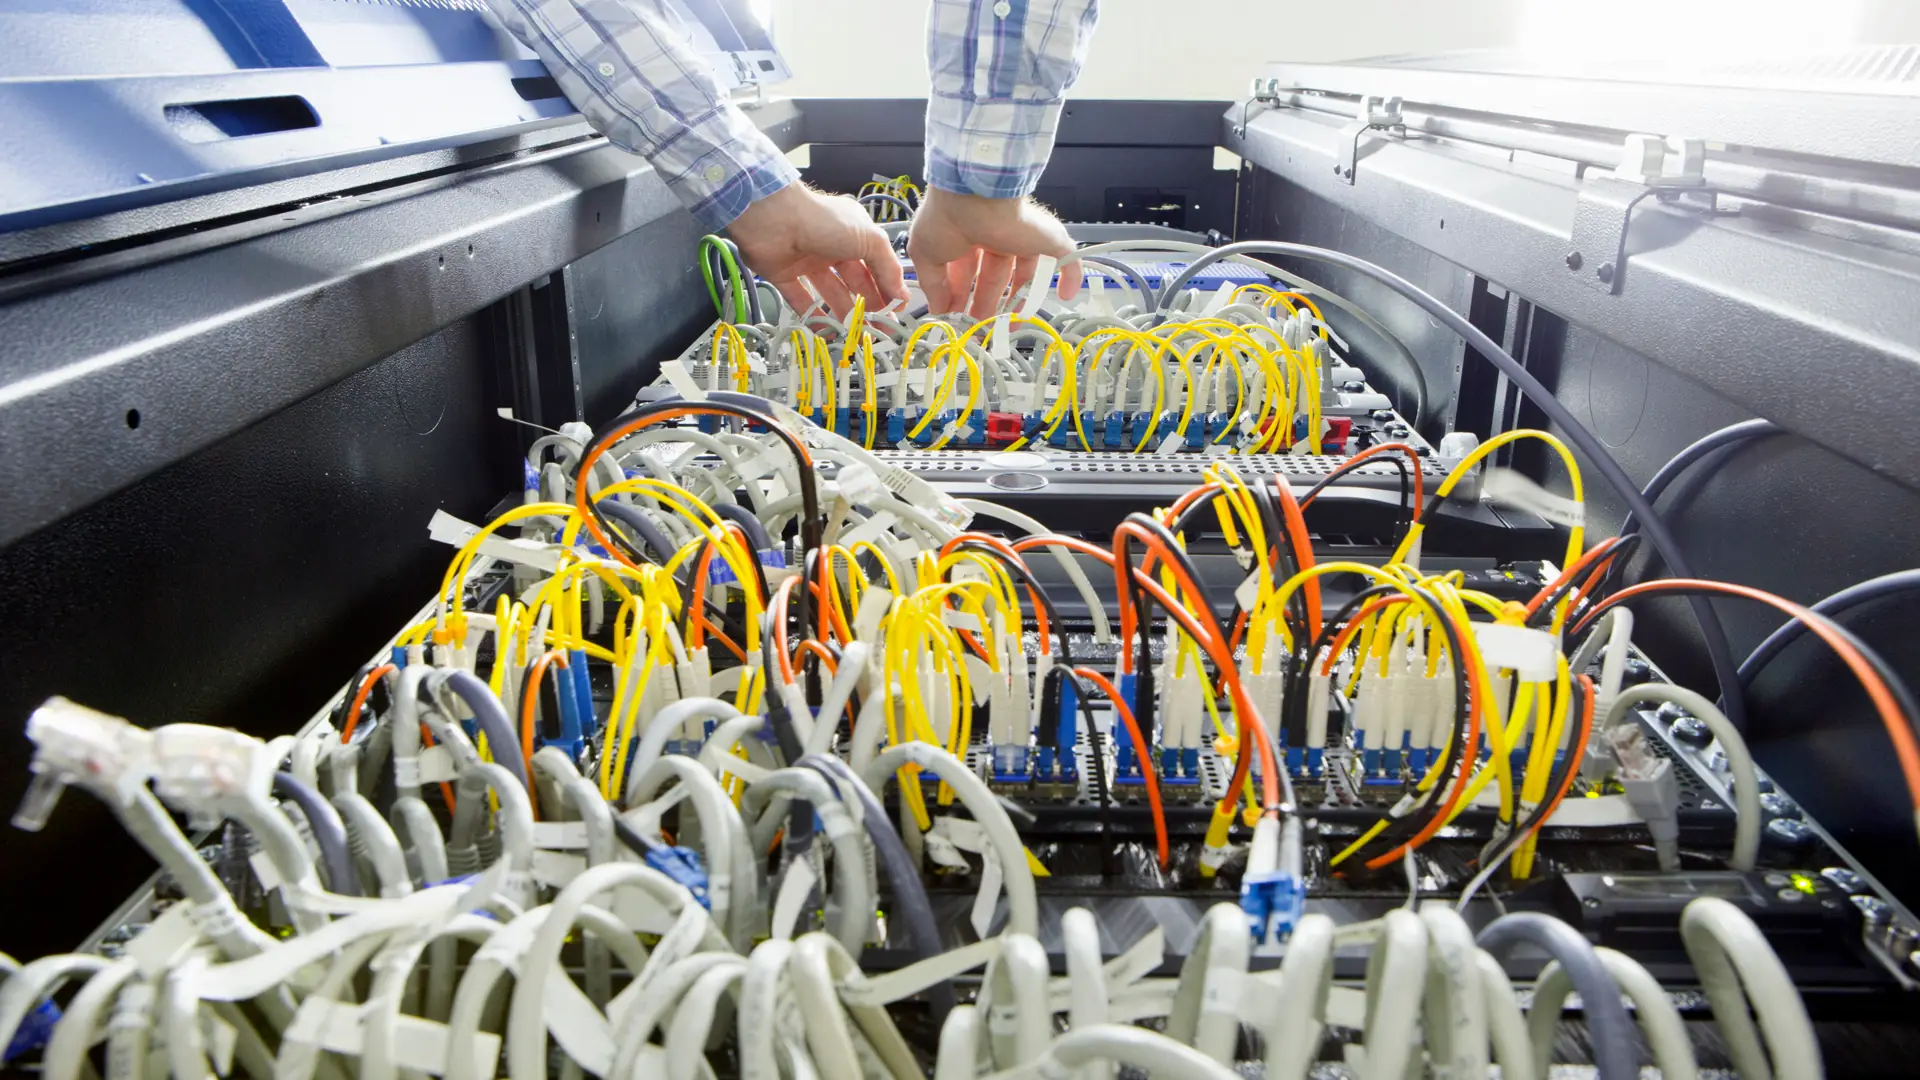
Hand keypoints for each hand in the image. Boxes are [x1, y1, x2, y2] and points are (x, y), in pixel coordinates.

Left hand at [727, 184, 908, 318]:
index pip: (876, 267)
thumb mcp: (870, 239)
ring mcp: (807, 262)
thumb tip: (902, 293)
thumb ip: (888, 267)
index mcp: (854, 235)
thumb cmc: (824, 221)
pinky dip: (813, 317)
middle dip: (869, 307)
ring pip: (830, 294)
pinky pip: (801, 301)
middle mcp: (832, 248)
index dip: (887, 289)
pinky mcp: (784, 275)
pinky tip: (828, 333)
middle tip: (880, 330)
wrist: (774, 217)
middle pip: (855, 284)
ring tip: (858, 335)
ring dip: (845, 315)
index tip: (895, 311)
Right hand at [906, 189, 1081, 318]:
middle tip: (982, 330)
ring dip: (1019, 303)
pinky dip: (1070, 276)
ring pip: (1025, 274)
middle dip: (987, 304)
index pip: (966, 271)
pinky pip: (1065, 258)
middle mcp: (994, 234)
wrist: (975, 197)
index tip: (958, 320)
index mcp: (965, 234)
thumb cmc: (945, 220)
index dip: (962, 297)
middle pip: (995, 277)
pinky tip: (1067, 294)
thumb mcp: (926, 255)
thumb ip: (933, 285)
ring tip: (1010, 329)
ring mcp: (1022, 236)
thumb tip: (939, 311)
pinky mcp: (1047, 238)